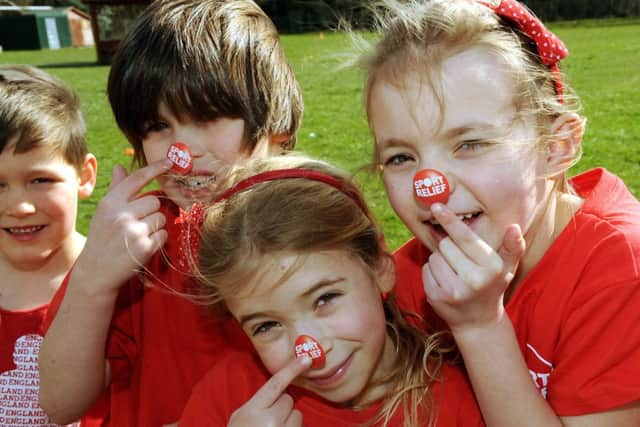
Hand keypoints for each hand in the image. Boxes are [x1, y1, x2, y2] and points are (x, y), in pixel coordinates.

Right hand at [74, 160, 171, 295]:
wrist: (96, 272)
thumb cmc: (102, 238)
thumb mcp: (104, 212)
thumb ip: (116, 189)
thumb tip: (121, 167)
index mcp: (110, 203)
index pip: (137, 179)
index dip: (155, 168)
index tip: (170, 162)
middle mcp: (121, 214)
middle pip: (155, 201)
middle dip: (151, 212)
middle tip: (137, 224)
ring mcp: (134, 231)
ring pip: (161, 218)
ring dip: (155, 226)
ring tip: (137, 236)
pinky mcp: (145, 247)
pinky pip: (164, 235)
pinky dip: (158, 240)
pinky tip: (142, 246)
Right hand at [228, 356, 311, 426]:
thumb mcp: (240, 417)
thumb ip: (258, 403)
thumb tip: (279, 390)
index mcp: (253, 410)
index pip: (276, 384)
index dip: (291, 369)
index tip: (306, 358)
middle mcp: (270, 421)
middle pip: (288, 401)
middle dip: (282, 408)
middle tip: (268, 420)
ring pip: (297, 416)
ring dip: (289, 422)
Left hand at [422, 203, 524, 331]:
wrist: (478, 321)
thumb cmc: (492, 286)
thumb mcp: (507, 267)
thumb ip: (513, 247)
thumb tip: (514, 227)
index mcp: (492, 268)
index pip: (465, 238)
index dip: (450, 220)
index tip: (436, 206)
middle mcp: (473, 280)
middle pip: (445, 245)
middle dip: (449, 247)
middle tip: (460, 260)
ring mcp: (453, 291)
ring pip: (434, 257)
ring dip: (440, 260)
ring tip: (454, 272)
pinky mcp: (436, 297)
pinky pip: (425, 270)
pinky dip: (432, 272)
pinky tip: (445, 281)